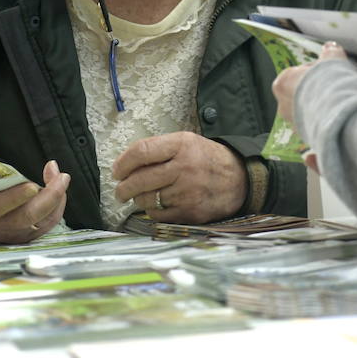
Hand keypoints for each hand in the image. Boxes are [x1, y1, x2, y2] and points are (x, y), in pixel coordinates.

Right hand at [0, 158, 69, 243]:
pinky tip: (59, 188)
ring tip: (62, 177)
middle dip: (49, 197)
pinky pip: (47, 224)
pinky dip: (58, 207)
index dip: (15, 198)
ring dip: (57, 200)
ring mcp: (14, 233)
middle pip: (27, 217)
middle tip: (62, 176)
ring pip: (42, 222)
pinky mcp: (26, 235)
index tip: (32, 185)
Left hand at [112, 132, 245, 223]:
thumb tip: (125, 164)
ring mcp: (187, 192)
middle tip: (120, 190)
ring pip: (147, 199)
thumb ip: (159, 149)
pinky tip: (158, 204)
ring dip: (138, 199)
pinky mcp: (190, 212)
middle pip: (139, 180)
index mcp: (182, 145)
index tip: (116, 171)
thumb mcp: (187, 142)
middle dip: (123, 187)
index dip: (123, 163)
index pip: (142, 151)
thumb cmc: (206, 159)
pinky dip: (153, 211)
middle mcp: (184, 167)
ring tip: (140, 196)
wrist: (240, 179)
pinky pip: (158, 215)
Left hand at [273, 42, 346, 125]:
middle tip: (334, 86)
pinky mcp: (306, 137)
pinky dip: (324, 119)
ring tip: (338, 100)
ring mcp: (294, 123)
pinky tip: (337, 114)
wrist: (339, 116)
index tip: (329, 72)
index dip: (316, 70)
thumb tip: (330, 47)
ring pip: (308, 109)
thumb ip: (330, 52)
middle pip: (302, 92)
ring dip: (321, 105)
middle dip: (317, 89)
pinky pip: (315, 124)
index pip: (299, 72)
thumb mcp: (332, 60)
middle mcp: (283, 105)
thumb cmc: (330, 86)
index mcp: (282, 84)